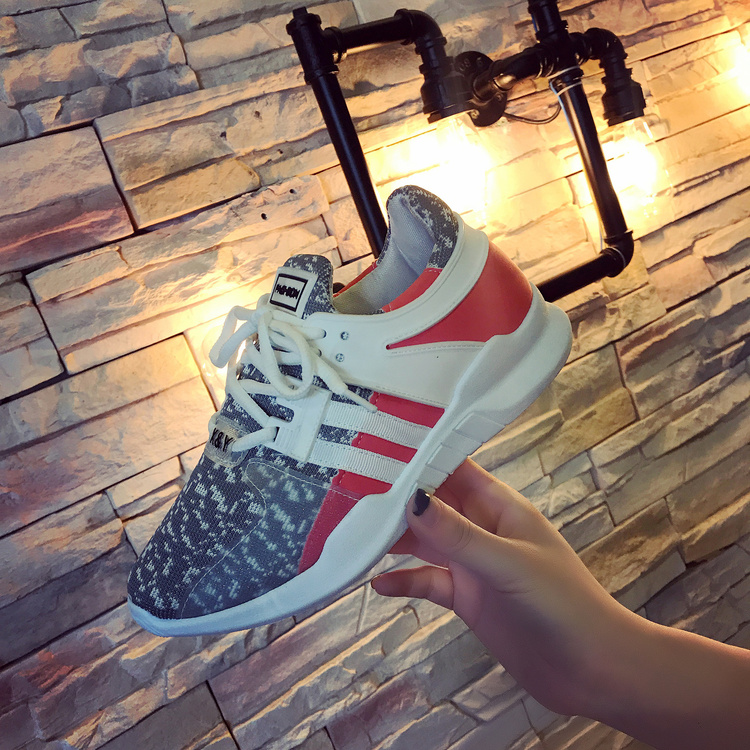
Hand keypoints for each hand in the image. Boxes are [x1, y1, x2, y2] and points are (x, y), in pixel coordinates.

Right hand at [372, 459, 635, 716]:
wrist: (590, 669)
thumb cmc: (561, 603)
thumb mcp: (507, 563)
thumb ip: (458, 535)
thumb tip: (411, 498)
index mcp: (499, 506)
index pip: (454, 467)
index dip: (420, 455)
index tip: (378, 447)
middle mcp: (482, 528)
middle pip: (432, 503)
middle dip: (397, 497)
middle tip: (350, 491)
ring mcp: (472, 563)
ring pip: (425, 540)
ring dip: (395, 538)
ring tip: (354, 533)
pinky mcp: (466, 597)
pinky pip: (428, 581)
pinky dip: (405, 580)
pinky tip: (378, 584)